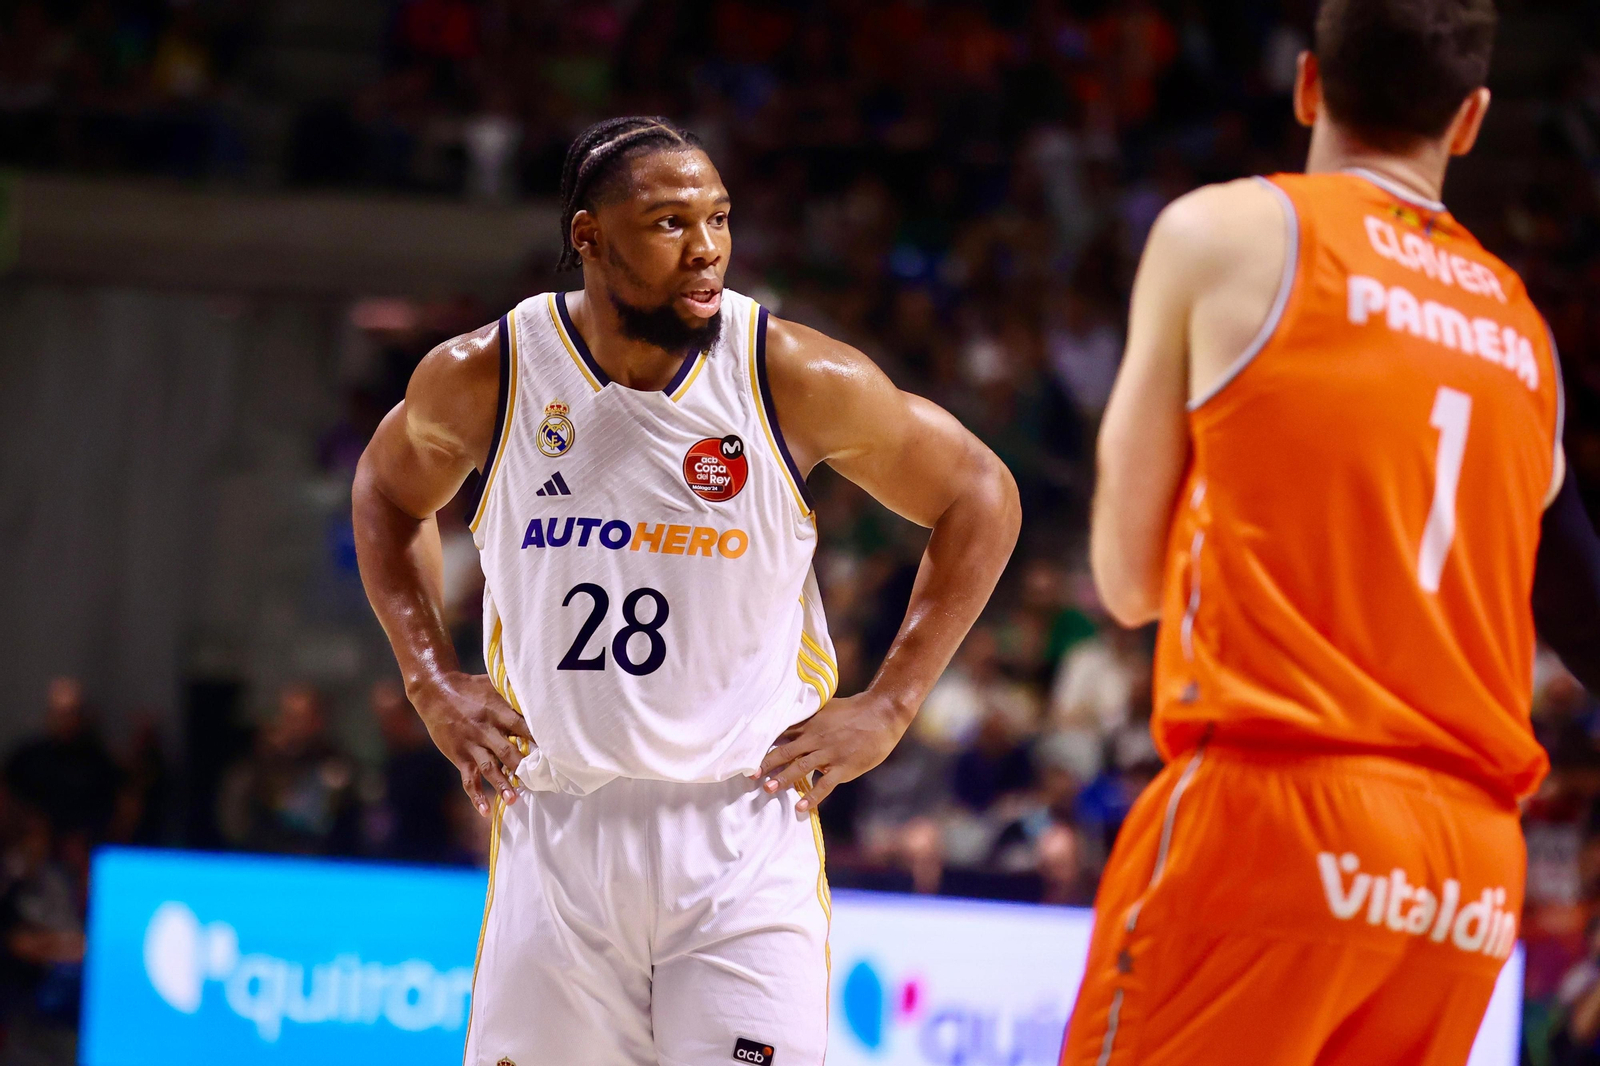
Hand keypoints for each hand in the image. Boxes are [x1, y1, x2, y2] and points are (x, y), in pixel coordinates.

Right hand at [411, 671, 534, 817]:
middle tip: (541, 781)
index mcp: (497, 711)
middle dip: (523, 767)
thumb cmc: (470, 687)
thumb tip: (539, 696)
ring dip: (502, 784)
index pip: (522, 726)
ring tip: (514, 800)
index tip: (555, 751)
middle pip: (508, 751)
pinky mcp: (459, 756)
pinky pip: (468, 779)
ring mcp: (471, 745)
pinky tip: (486, 811)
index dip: (538, 738)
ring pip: (489, 768)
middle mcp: (485, 729)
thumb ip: (513, 694)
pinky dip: (476, 796)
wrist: (435, 692)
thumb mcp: (493, 685)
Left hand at [757, 692, 911, 813]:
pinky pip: (824, 784)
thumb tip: (789, 722)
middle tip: (750, 776)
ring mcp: (830, 753)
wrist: (882, 714)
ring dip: (783, 779)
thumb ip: (809, 717)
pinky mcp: (843, 767)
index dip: (765, 745)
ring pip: (801, 768)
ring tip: (767, 789)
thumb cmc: (855, 710)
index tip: (749, 754)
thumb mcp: (827, 708)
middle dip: (767, 764)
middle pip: (786, 752)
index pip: (782, 734)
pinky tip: (801, 807)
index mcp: (811, 723)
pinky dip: (812, 796)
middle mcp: (816, 738)